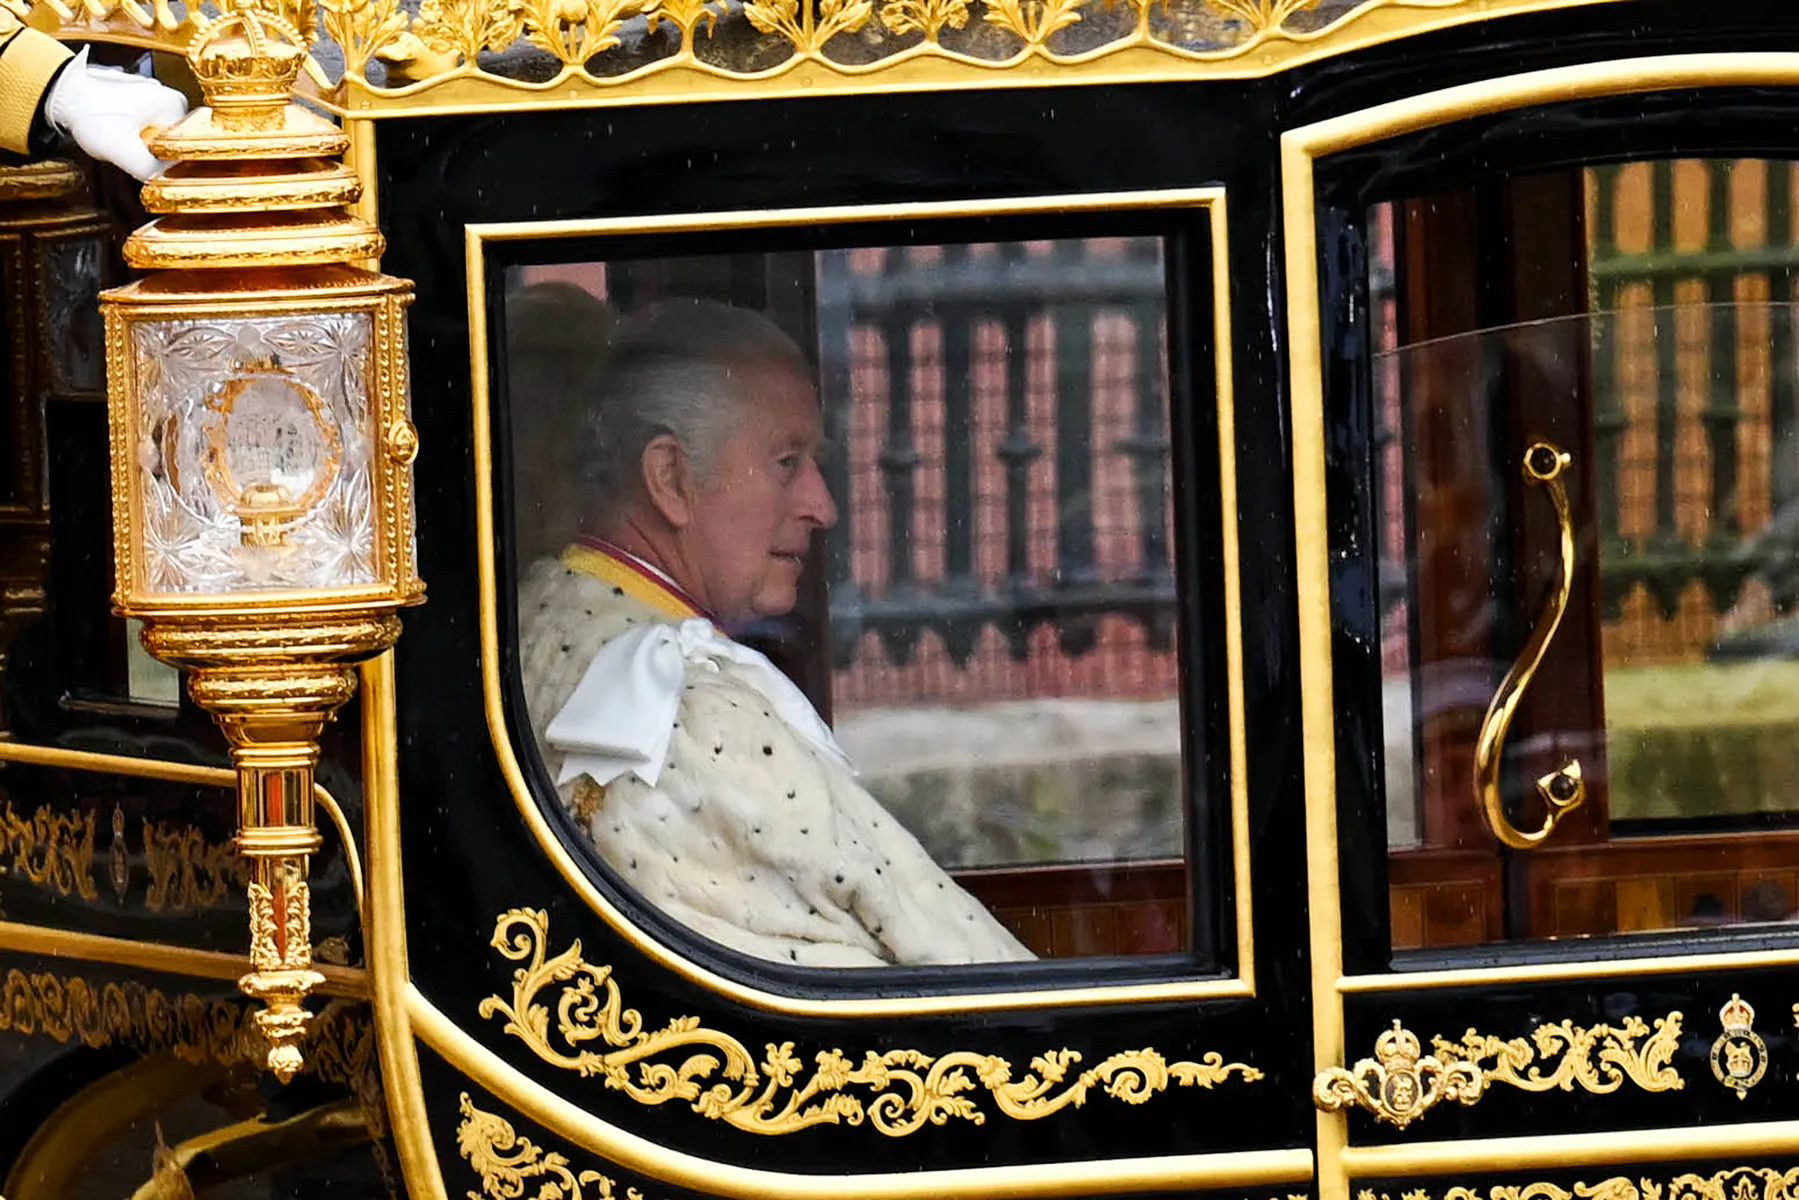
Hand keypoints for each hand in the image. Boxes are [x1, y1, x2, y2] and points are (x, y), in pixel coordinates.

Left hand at [44, 49, 188, 181]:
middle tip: (126, 148)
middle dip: (151, 151)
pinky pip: (145, 126)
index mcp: (175, 105)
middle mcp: (169, 96)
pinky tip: (116, 132)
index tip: (142, 159)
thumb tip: (169, 181)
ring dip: (140, 144)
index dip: (165, 160)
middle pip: (172, 141)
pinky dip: (133, 134)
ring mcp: (153, 95)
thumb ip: (151, 171)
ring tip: (118, 137)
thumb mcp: (122, 151)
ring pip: (157, 135)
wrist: (61, 92)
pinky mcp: (138, 98)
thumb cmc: (90, 114)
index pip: (185, 145)